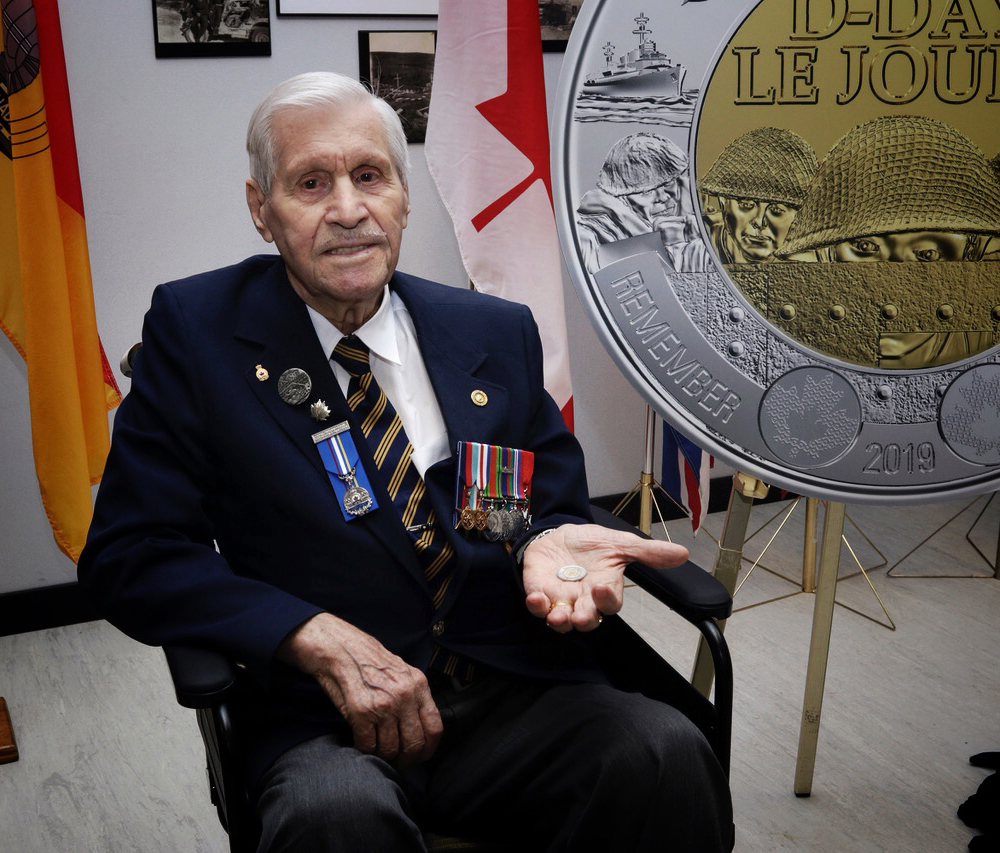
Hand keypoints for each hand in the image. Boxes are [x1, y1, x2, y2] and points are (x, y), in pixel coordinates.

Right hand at [277, 613, 441, 768]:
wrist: (338, 646)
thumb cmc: (367, 660)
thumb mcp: (401, 671)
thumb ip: (413, 696)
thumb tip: (419, 727)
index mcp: (418, 684)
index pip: (435, 727)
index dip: (427, 749)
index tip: (419, 756)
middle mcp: (404, 695)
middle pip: (414, 744)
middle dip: (405, 760)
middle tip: (395, 762)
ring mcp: (383, 704)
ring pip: (390, 749)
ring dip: (382, 757)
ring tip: (375, 751)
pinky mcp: (360, 711)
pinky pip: (367, 745)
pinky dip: (363, 750)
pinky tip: (360, 743)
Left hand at [522, 524, 688, 632]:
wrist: (560, 534)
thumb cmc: (591, 544)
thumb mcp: (620, 543)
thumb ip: (648, 552)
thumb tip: (682, 553)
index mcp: (605, 590)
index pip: (610, 604)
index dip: (607, 601)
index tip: (602, 589)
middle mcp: (584, 600)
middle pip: (587, 620)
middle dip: (584, 619)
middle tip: (580, 616)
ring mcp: (561, 599)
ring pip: (561, 621)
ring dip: (559, 621)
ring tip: (557, 616)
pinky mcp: (539, 592)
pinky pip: (538, 607)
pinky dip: (536, 605)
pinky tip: (535, 598)